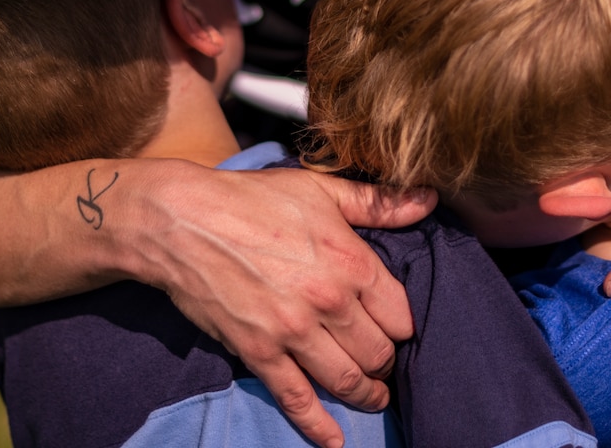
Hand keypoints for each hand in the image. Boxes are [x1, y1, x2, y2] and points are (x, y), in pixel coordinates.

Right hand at [127, 162, 435, 447]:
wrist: (182, 220)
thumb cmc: (251, 199)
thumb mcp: (319, 189)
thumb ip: (376, 203)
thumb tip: (428, 201)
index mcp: (350, 261)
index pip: (401, 314)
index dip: (402, 325)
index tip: (397, 328)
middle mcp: (329, 301)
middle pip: (379, 352)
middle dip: (385, 361)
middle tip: (382, 362)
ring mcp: (293, 331)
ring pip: (348, 380)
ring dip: (367, 395)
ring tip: (374, 398)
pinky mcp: (259, 352)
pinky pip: (297, 399)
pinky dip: (318, 426)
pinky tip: (334, 440)